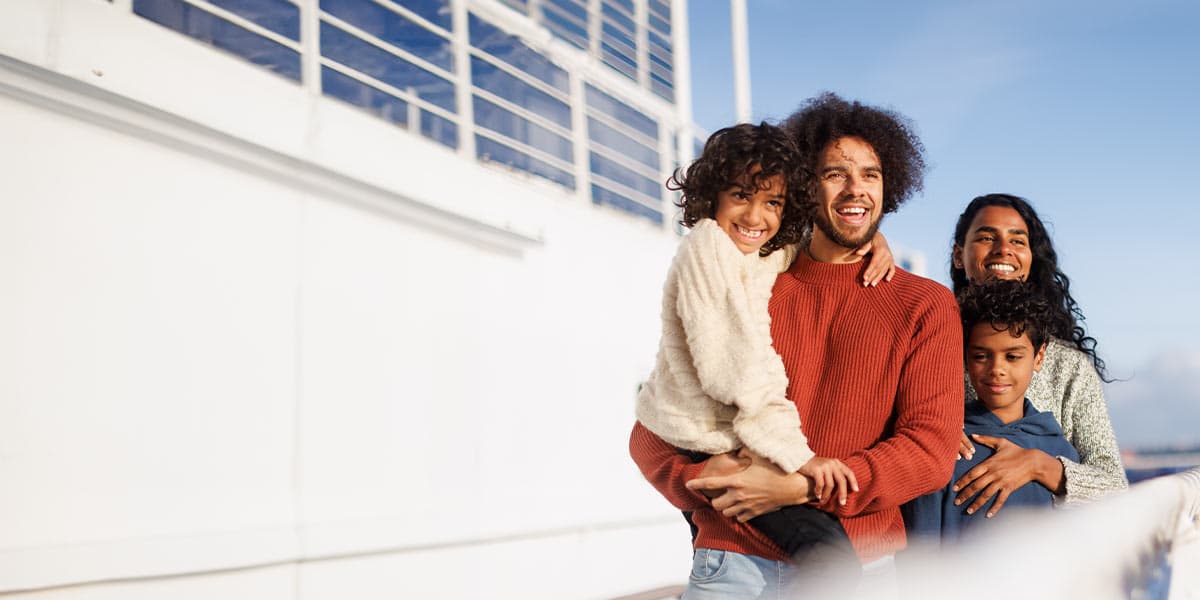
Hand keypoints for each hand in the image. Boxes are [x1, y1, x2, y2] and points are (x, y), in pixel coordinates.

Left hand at [685, 449, 812, 521]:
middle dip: (714, 500)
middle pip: (716, 504)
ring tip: (730, 499)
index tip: (688, 484)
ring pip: (726, 513)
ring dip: (725, 507)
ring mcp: (747, 506)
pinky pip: (740, 518)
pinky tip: (741, 506)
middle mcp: (739, 495)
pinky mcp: (755, 513)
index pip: (710, 484)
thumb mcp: (759, 455)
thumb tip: (738, 449)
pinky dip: (738, 513)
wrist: (792, 487)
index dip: (696, 484)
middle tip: (718, 493)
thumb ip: (744, 451)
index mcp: (736, 481)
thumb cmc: (776, 469)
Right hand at [798, 456, 858, 505]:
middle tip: (842, 503)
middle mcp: (832, 463)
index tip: (856, 490)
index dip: (853, 482)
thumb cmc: (814, 466)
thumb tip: (841, 489)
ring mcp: (824, 466)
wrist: (800, 458)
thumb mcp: (826, 467)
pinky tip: (817, 495)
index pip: (848, 472)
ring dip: (827, 495)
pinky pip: (821, 484)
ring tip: (824, 500)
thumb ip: (834, 474)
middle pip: (841, 481)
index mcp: (836, 463)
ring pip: (830, 485)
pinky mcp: (816, 469)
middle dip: (843, 493)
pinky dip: (819, 492)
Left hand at [855, 230, 895, 286]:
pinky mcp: (891, 261)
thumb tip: (858, 253)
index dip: (869, 271)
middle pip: (879, 268)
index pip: (874, 263)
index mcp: (880, 250)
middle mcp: (887, 255)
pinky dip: (890, 274)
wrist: (879, 238)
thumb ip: (864, 247)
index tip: (864, 278)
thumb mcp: (867, 240)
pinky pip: (892, 269)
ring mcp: (890, 258)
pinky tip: (887, 280)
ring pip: (884, 270)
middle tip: (865, 284)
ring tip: (872, 285)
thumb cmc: (870, 240)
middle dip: (872, 277)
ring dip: (878, 278)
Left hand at [952, 434, 1054, 517]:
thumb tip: (973, 435)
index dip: (962, 481)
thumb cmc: (1016, 451)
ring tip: (968, 511)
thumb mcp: (1001, 442)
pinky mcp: (1009, 488)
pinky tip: (988, 515)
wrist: (1033, 461)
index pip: (972, 474)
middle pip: (976, 486)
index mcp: (989, 464)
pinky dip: (994, 508)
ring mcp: (1001, 482)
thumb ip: (986, 439)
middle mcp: (993, 474)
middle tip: (956, 502)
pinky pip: (1000, 500)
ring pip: (986, 495)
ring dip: (976, 504)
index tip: (954, 488)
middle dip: (965, 495)